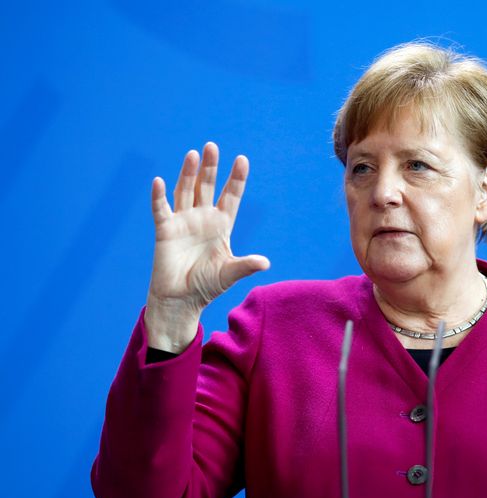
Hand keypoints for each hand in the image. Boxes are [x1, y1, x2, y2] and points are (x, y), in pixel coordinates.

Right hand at [145, 142, 268, 349]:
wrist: (181, 300)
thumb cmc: (207, 286)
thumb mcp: (229, 274)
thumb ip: (245, 266)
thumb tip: (265, 263)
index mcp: (221, 225)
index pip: (231, 196)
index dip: (236, 179)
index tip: (242, 160)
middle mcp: (202, 218)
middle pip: (207, 187)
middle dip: (210, 168)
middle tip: (212, 146)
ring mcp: (183, 222)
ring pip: (185, 191)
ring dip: (188, 174)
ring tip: (193, 154)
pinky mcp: (165, 231)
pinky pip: (161, 210)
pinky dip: (159, 196)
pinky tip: (159, 181)